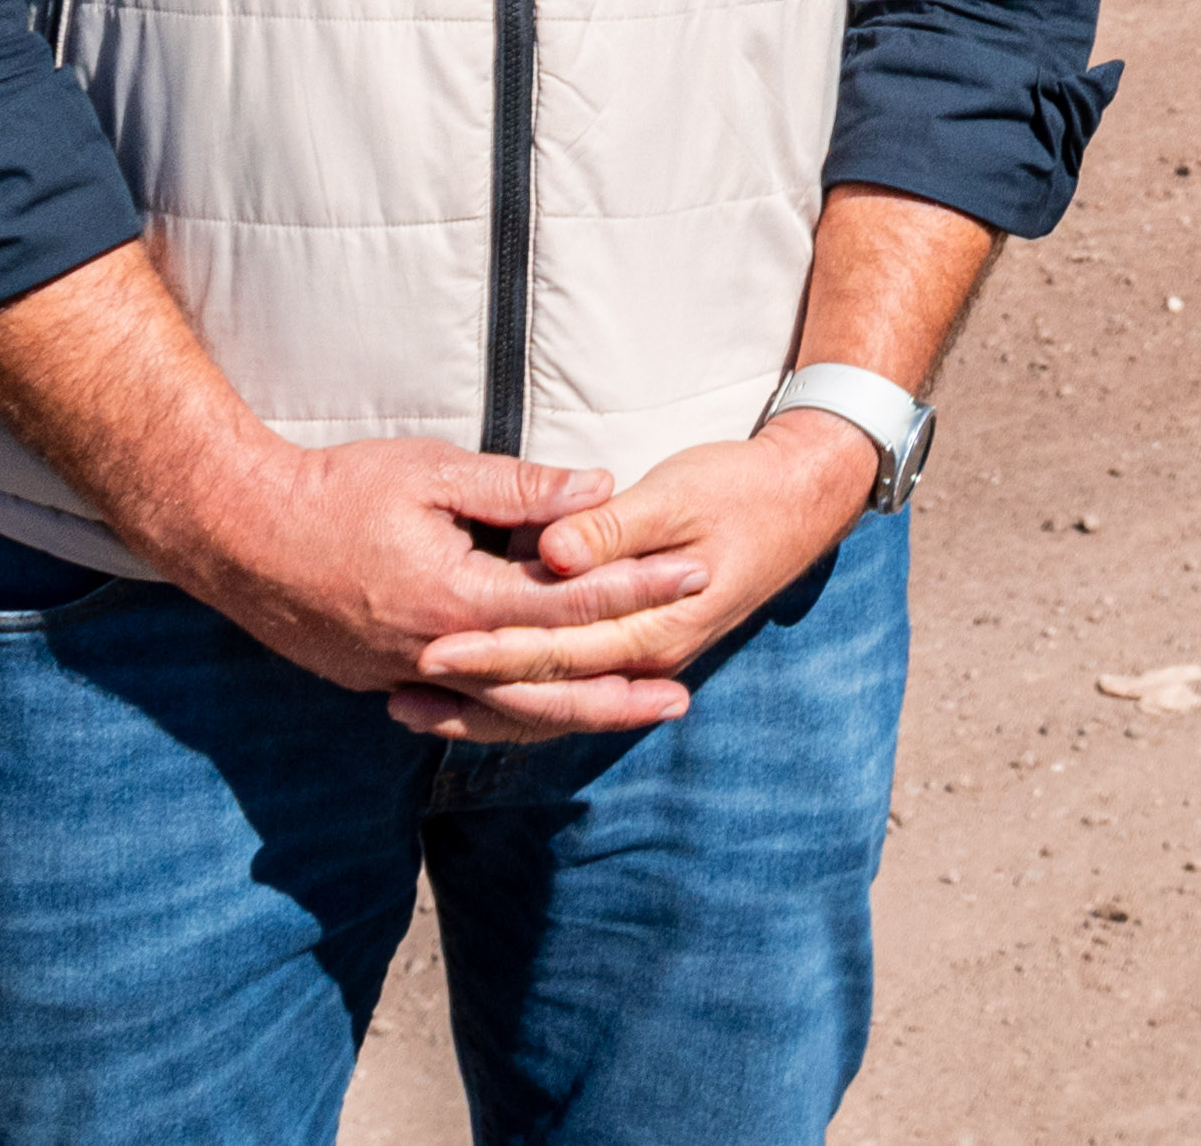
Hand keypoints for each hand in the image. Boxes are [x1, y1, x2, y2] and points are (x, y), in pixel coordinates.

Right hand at [146, 432, 700, 700]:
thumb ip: (521, 488)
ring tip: (630, 715)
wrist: (237, 534)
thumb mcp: (434, 472)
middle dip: (618, 691)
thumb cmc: (336, 491)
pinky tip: (544, 714)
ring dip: (571, 714)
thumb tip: (601, 490)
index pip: (568, 603)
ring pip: (503, 711)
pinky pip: (460, 708)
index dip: (636, 589)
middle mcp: (435, 653)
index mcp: (455, 599)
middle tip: (682, 698)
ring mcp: (403, 675)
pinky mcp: (380, 678)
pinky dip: (509, 715)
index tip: (693, 575)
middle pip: (545, 683)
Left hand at [391, 422, 877, 739]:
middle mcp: (647, 655)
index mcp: (655, 625)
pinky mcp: (637, 647)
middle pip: (543, 690)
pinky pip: (566, 689)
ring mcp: (643, 657)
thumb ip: (612, 528)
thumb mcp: (678, 495)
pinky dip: (514, 698)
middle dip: (469, 693)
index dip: (489, 652)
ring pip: (549, 703)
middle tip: (398, 693)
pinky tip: (467, 697)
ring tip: (410, 710)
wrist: (802, 501)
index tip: (430, 650)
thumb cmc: (740, 488)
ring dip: (480, 711)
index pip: (556, 651)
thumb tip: (553, 553)